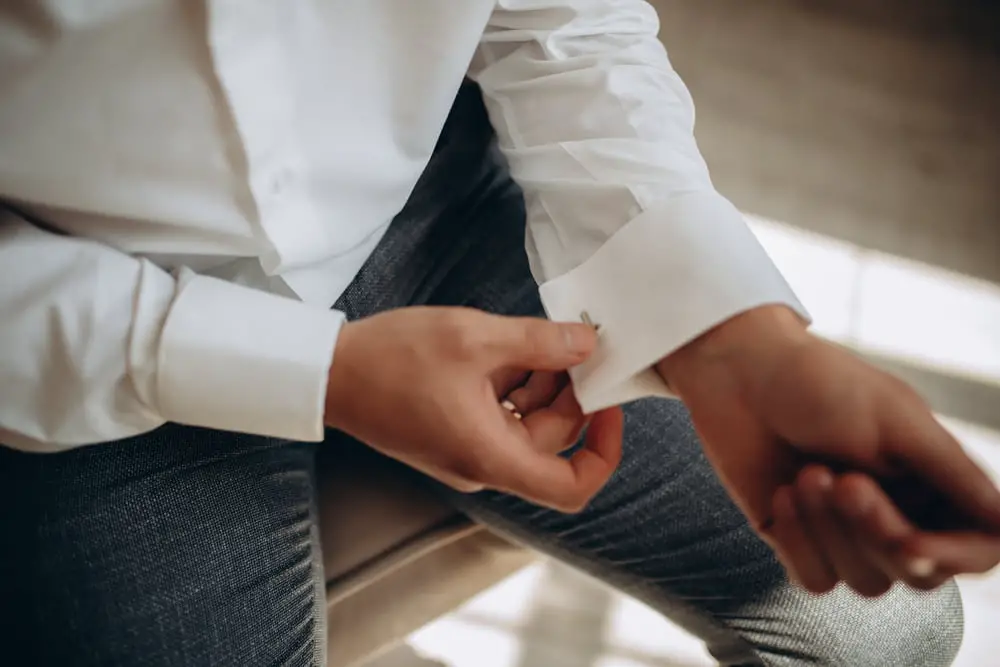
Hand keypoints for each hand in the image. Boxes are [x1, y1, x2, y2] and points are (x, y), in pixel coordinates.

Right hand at [325, 306, 623, 512]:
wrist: (330, 372)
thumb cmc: (391, 359)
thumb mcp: (474, 338)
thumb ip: (539, 341)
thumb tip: (586, 343)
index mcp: (491, 454)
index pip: (571, 486)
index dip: (604, 451)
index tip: (608, 407)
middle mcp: (482, 463)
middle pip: (552, 441)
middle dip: (568, 393)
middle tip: (570, 345)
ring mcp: (466, 450)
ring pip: (528, 423)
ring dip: (540, 382)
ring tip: (532, 339)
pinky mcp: (454, 432)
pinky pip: (501, 414)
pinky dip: (513, 382)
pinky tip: (506, 347)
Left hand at [659, 306, 999, 595]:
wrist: (738, 374)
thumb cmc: (819, 383)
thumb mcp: (897, 421)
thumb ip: (954, 475)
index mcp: (934, 480)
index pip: (976, 548)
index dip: (951, 556)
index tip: (910, 543)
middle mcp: (898, 511)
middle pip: (917, 572)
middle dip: (876, 532)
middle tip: (845, 480)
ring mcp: (847, 531)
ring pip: (866, 582)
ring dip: (831, 530)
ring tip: (806, 473)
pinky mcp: (799, 540)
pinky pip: (815, 580)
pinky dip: (799, 541)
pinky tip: (781, 494)